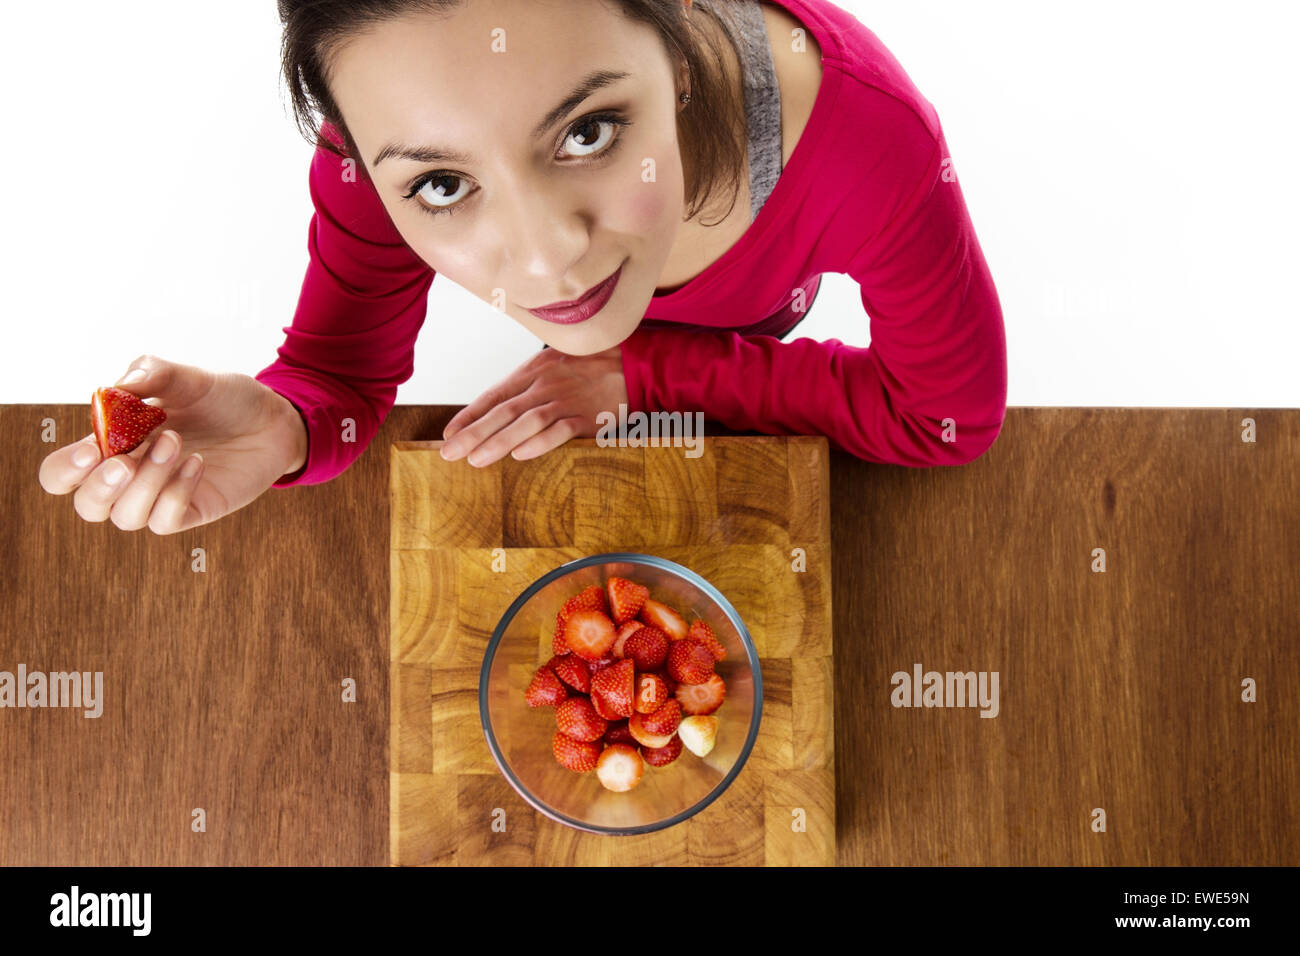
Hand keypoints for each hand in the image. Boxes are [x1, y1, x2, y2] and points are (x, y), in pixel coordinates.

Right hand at [38, 355, 308, 533]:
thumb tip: (118, 386)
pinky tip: (197, 464)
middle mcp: (132, 476)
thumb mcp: (188, 378)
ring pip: (127, 517)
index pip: (64, 473)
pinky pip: (167, 520)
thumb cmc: (222, 399)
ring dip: (147, 481)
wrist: (272, 418)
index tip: (88, 448)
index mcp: (114, 445)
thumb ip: (152, 375)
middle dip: (99, 488)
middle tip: (126, 460)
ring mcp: (162, 497)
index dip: (65, 469)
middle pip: (87, 507)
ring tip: (175, 442)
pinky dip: (176, 493)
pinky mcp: (193, 510)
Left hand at [440, 344, 627, 465]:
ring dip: (498, 441)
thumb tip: (500, 410)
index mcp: (534, 370)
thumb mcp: (554, 365)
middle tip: (449, 453)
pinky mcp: (588, 416)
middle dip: (473, 433)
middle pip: (503, 410)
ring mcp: (566, 400)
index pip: (494, 395)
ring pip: (526, 421)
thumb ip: (529, 386)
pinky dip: (539, 443)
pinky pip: (560, 430)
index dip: (469, 415)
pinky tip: (520, 456)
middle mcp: (545, 384)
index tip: (448, 434)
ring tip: (475, 460)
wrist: (634, 362)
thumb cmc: (591, 366)